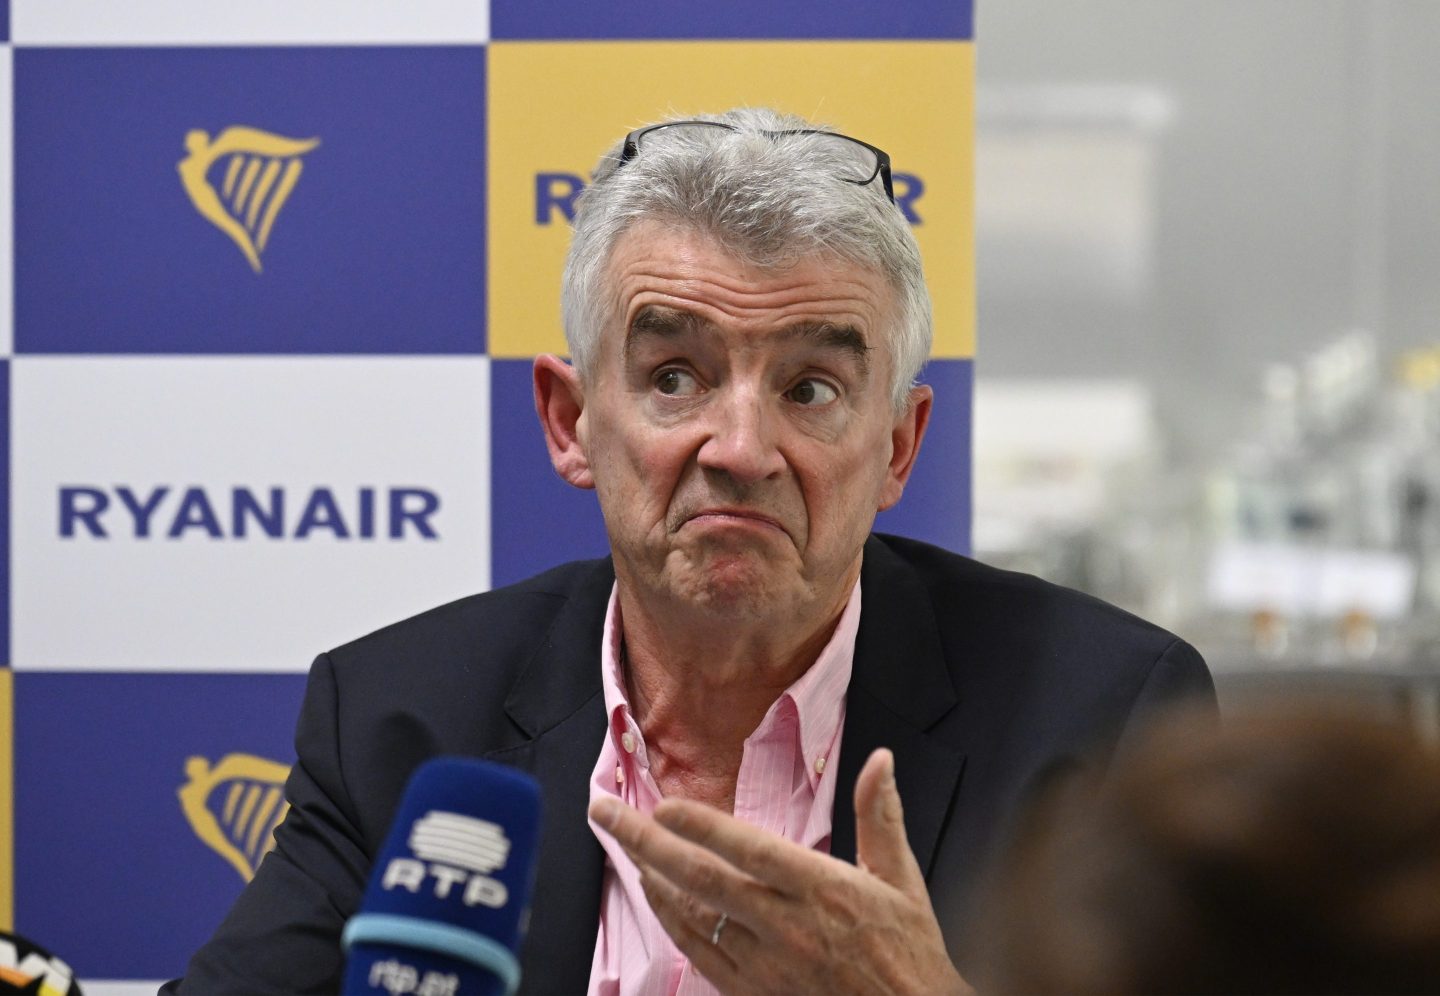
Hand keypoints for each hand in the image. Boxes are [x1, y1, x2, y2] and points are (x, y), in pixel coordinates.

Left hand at [589, 748, 972, 995]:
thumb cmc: (907, 953)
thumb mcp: (902, 879)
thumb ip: (881, 815)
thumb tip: (880, 760)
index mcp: (821, 889)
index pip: (749, 851)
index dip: (703, 827)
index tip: (663, 804)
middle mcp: (785, 924)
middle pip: (701, 879)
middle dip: (645, 842)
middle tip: (606, 813)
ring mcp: (765, 961)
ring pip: (691, 916)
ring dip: (650, 877)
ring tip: (620, 844)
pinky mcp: (753, 989)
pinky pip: (698, 951)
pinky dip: (669, 920)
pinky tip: (654, 895)